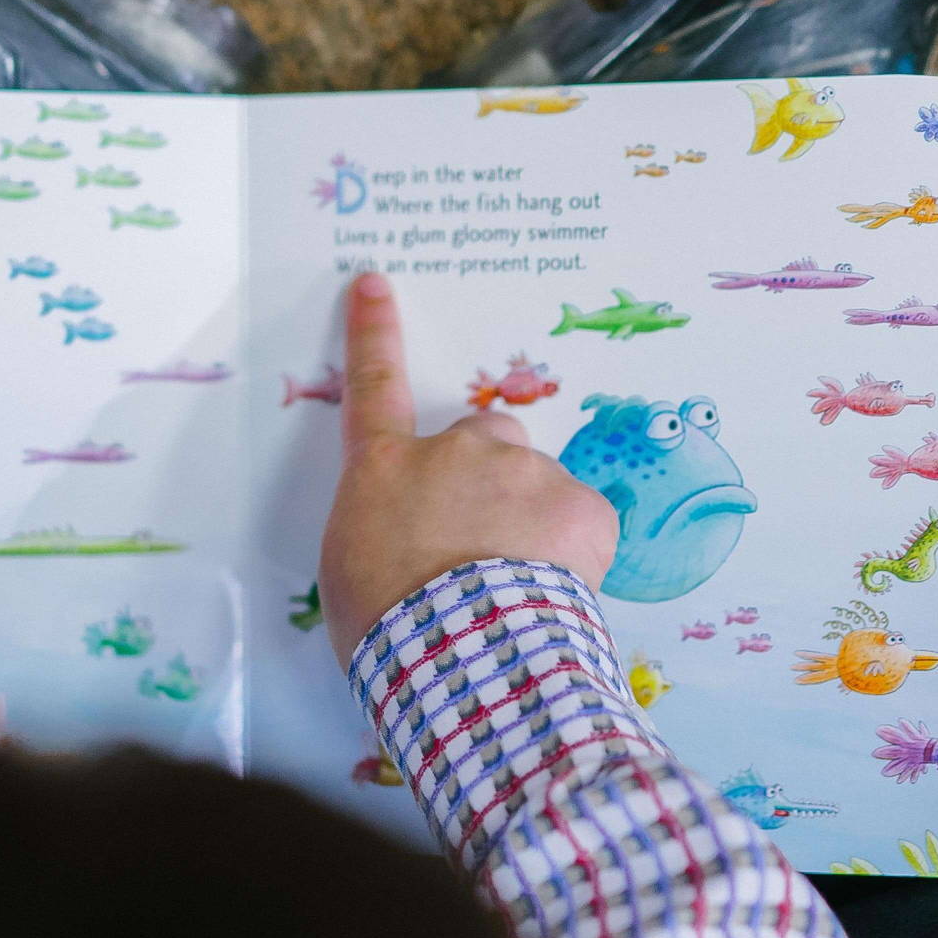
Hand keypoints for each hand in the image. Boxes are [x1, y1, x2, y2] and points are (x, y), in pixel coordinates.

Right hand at [317, 271, 616, 659]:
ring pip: (539, 486)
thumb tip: (414, 538)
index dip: (374, 333)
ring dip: (534, 523)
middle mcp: (457, 452)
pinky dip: (576, 555)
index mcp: (387, 469)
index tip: (375, 285)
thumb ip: (386, 527)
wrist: (458, 651)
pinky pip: (584, 524)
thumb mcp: (353, 570)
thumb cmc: (388, 626)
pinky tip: (554, 593)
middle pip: (485, 438)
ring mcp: (524, 472)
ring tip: (517, 589)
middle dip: (489, 476)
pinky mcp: (582, 506)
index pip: (374, 386)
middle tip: (483, 542)